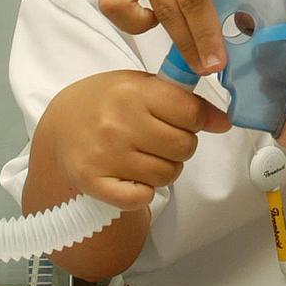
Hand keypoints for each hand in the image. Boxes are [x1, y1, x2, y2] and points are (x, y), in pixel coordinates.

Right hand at [42, 70, 230, 209]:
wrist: (61, 126)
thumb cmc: (108, 103)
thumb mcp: (143, 87)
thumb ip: (184, 101)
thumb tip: (224, 122)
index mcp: (132, 93)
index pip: (190, 112)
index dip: (195, 119)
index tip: (183, 118)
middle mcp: (118, 124)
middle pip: (184, 147)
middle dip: (182, 145)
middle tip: (162, 139)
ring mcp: (105, 155)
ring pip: (168, 174)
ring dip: (165, 168)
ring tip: (146, 155)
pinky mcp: (95, 183)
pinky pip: (142, 198)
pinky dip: (144, 191)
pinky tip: (133, 176)